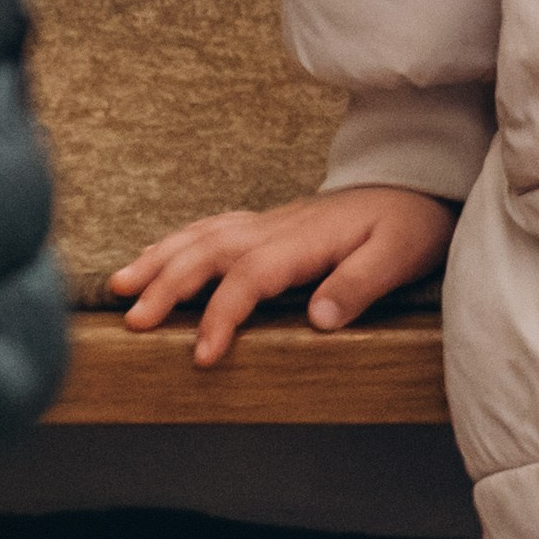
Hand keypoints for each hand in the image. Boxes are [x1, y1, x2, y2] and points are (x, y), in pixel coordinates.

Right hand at [108, 187, 454, 365]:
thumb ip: (359, 285)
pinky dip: (178, 240)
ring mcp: (269, 222)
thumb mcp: (398, 256)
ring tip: (121, 286)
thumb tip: (319, 320)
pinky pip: (212, 227)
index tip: (201, 354)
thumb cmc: (409, 226)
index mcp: (305, 240)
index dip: (222, 315)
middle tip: (134, 320)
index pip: (251, 277)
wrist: (416, 185)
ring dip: (161, 259)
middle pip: (211, 251)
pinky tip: (157, 255)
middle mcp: (278, 227)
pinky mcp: (268, 224)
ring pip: (203, 235)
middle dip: (168, 284)